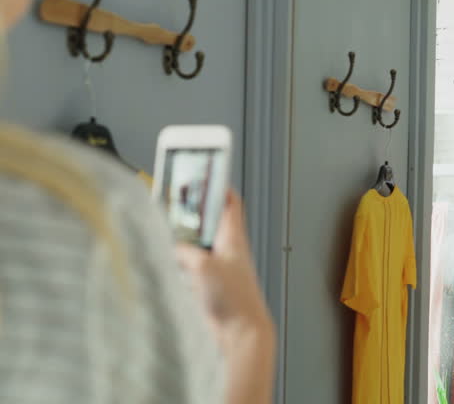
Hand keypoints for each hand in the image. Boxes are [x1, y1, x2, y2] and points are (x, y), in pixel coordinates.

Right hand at [175, 190, 274, 354]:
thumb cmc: (235, 301)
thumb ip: (184, 251)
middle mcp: (226, 250)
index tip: (201, 172)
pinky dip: (176, 262)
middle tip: (170, 203)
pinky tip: (165, 264)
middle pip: (207, 221)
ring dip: (180, 239)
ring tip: (162, 233)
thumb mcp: (203, 267)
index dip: (216, 184)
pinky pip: (189, 266)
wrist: (240, 335)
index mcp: (233, 237)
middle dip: (188, 211)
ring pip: (196, 243)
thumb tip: (170, 246)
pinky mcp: (208, 285)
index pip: (229, 201)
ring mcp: (217, 267)